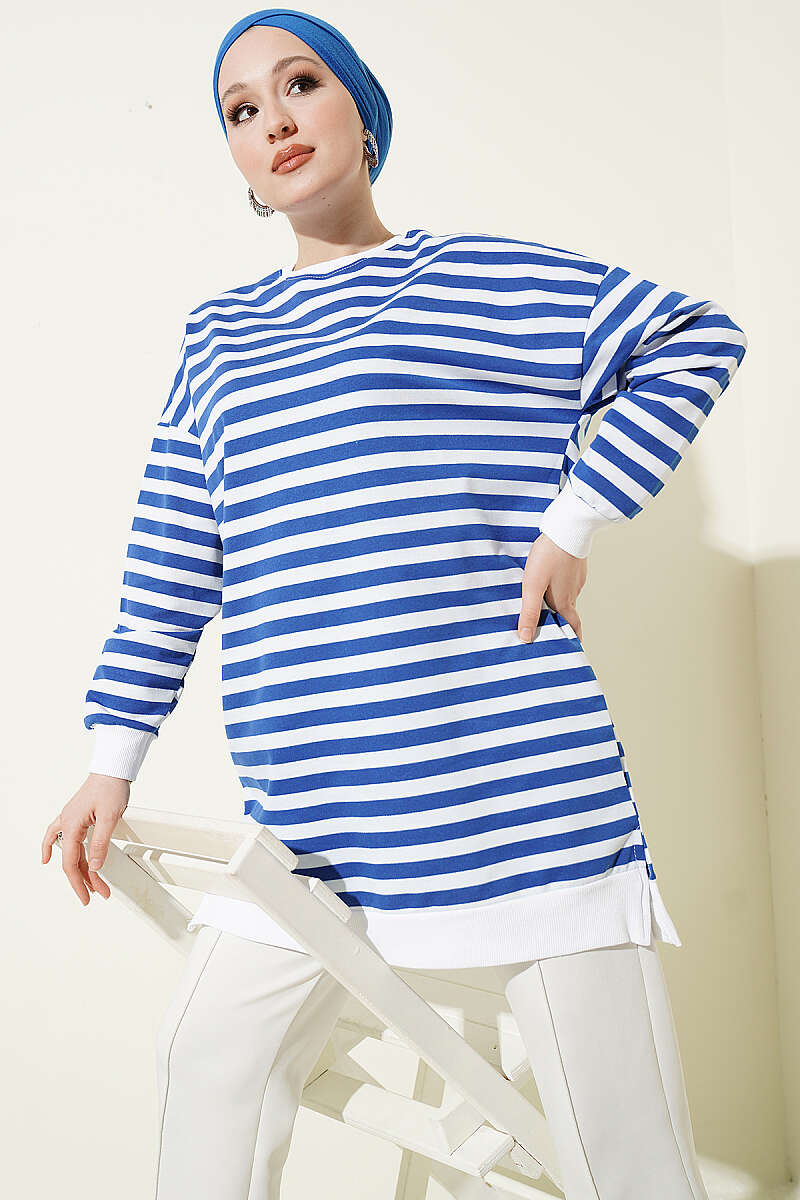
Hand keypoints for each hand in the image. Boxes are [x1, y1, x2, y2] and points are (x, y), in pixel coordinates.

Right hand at [41, 774, 130, 904]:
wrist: (112, 769)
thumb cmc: (110, 788)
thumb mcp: (110, 818)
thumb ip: (101, 843)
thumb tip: (96, 867)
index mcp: (72, 825)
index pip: (72, 863)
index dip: (80, 882)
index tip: (87, 897)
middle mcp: (67, 823)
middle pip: (72, 860)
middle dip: (85, 879)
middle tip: (98, 894)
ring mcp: (70, 819)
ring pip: (70, 851)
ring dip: (81, 868)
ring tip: (92, 883)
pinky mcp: (76, 816)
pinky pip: (58, 834)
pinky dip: (52, 846)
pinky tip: (48, 857)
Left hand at [518, 532, 586, 641]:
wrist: (568, 526)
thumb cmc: (549, 556)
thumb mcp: (533, 585)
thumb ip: (530, 612)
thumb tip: (526, 638)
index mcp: (565, 601)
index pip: (573, 627)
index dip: (572, 639)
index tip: (570, 648)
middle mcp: (573, 592)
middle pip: (569, 613)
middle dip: (561, 622)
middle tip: (550, 628)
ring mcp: (576, 577)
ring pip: (567, 595)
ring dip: (558, 602)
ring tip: (543, 604)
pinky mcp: (575, 564)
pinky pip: (567, 581)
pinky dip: (559, 586)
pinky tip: (549, 580)